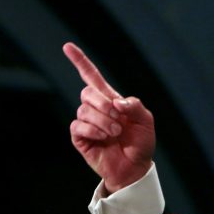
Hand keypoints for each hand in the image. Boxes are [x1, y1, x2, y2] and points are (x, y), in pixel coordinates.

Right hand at [63, 42, 154, 191]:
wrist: (135, 168)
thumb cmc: (140, 143)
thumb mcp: (145, 121)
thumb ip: (134, 106)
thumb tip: (115, 102)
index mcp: (110, 99)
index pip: (91, 76)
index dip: (80, 61)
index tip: (67, 46)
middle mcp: (95, 108)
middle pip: (87, 92)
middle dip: (103, 104)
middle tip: (119, 120)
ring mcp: (87, 123)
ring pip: (84, 110)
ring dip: (102, 121)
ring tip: (115, 133)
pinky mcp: (80, 138)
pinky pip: (78, 126)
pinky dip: (93, 130)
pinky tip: (104, 138)